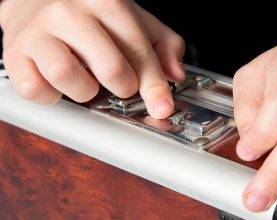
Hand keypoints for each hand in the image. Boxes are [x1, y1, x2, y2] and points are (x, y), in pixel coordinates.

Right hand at [0, 0, 184, 118]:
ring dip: (87, 91)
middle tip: (120, 83)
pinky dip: (54, 95)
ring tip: (87, 80)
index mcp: (105, 1)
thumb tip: (175, 73)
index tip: (163, 106)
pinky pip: (37, 90)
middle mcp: (69, 12)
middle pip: (111, 68)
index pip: (138, 50)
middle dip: (123, 86)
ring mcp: (38, 31)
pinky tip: (60, 82)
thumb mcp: (131, 18)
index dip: (154, 85)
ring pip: (71, 78)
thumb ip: (161, 42)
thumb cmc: (88, 13)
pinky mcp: (15, 53)